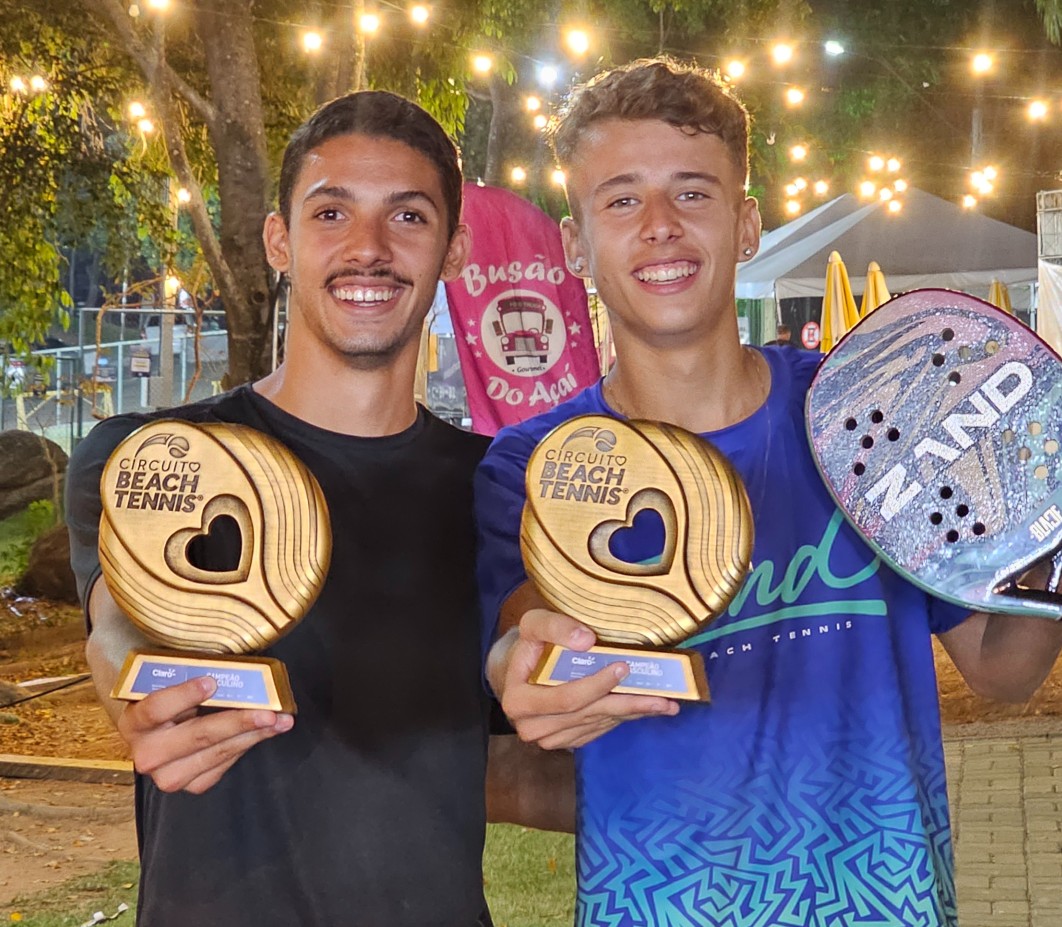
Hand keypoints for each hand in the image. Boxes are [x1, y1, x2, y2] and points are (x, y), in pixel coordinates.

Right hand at [116, 676, 292, 793]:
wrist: (156, 736)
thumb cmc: (168, 700)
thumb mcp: (169, 684)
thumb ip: (189, 675)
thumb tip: (229, 666)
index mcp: (135, 721)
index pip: (157, 708)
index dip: (183, 695)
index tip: (211, 682)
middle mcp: (147, 753)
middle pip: (196, 736)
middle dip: (238, 722)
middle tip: (268, 712)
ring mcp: (168, 775)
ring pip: (216, 753)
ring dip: (253, 735)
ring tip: (280, 721)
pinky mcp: (190, 786)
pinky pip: (223, 765)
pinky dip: (246, 746)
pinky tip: (264, 732)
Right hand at [488, 608, 678, 749]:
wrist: (515, 672)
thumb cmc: (527, 646)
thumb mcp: (532, 626)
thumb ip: (554, 627)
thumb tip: (587, 640)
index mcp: (519, 702)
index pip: (566, 697)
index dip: (596, 685)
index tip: (624, 667)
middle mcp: (532, 728)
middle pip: (588, 715)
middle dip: (627, 704)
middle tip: (662, 697)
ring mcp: (550, 739)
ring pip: (597, 725)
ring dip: (632, 714)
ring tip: (665, 704)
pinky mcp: (566, 741)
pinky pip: (598, 730)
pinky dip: (623, 717)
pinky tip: (646, 709)